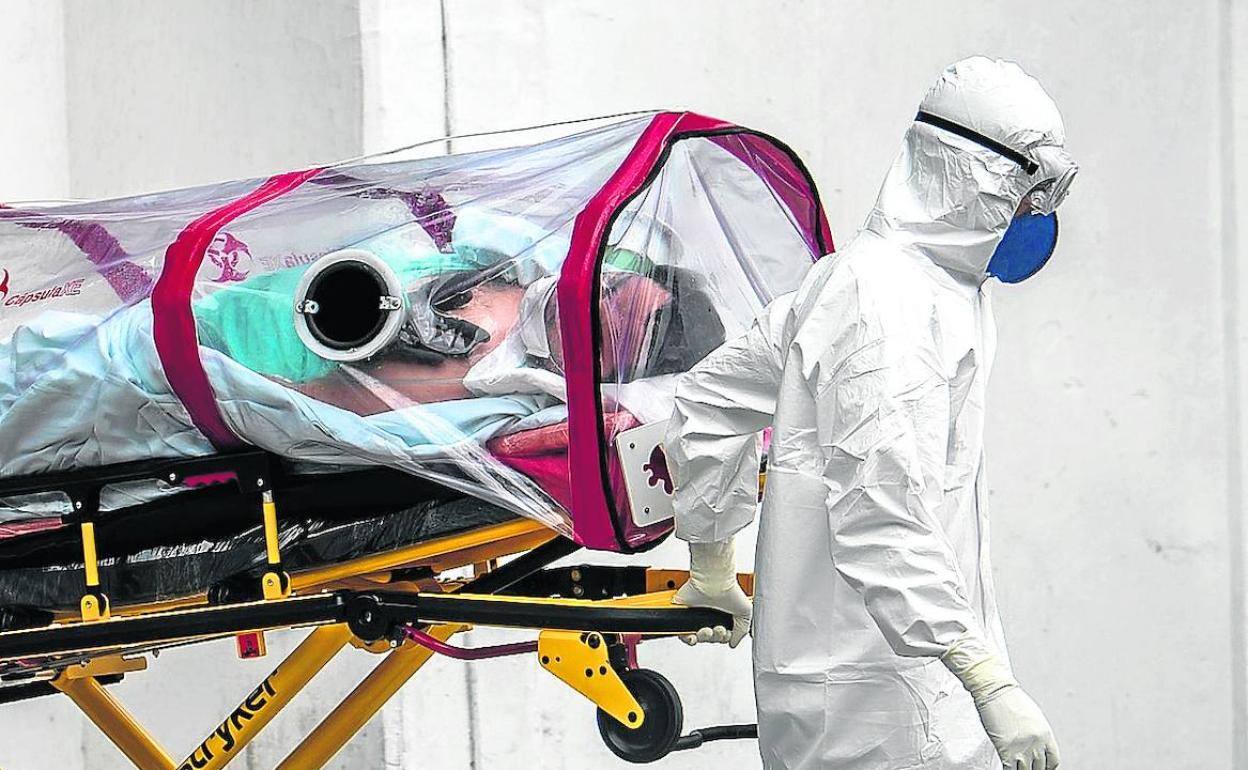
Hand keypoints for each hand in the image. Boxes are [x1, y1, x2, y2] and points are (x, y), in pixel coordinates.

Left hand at [671, 578, 751, 647]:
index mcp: (721, 615)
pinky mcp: (683, 613)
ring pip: (697, 637)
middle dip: (715, 637)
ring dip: (703, 638)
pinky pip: (682, 632)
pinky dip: (687, 638)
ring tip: (707, 630)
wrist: (714, 581)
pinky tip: (694, 636)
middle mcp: (708, 614)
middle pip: (709, 637)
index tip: (727, 633)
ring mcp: (695, 614)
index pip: (721, 635)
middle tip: (718, 629)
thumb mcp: (745, 612)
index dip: (724, 638)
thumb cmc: (729, 590)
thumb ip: (742, 630)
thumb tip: (734, 642)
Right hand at [941, 634, 1059, 769]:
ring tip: (1014, 766)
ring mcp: (1023, 749)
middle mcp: (1037, 744)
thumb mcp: (1031, 716)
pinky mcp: (1007, 750)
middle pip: (1039, 768)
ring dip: (1020, 769)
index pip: (1053, 760)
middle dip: (1033, 769)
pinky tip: (1006, 767)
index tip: (1040, 767)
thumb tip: (1032, 742)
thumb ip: (1035, 732)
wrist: (995, 689)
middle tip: (1025, 766)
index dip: (1046, 767)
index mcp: (1045, 734)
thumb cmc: (1009, 697)